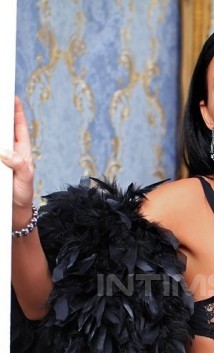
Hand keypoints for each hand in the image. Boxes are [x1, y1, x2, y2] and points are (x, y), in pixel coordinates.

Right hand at [0, 96, 34, 211]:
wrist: (14, 209)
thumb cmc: (22, 193)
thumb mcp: (25, 179)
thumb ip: (19, 166)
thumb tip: (6, 152)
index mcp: (22, 150)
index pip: (19, 126)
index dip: (16, 110)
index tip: (12, 96)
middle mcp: (10, 149)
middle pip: (4, 127)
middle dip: (1, 114)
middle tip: (0, 99)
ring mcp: (1, 156)